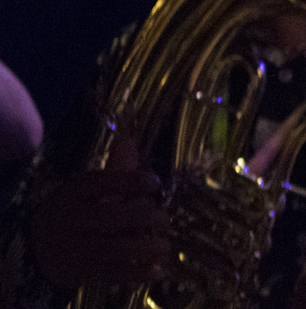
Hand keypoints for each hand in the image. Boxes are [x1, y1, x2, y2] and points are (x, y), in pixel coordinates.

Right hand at [29, 138, 171, 285]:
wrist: (34, 249)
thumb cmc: (72, 211)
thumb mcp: (84, 188)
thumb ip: (112, 169)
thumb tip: (128, 138)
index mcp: (73, 193)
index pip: (104, 182)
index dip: (134, 181)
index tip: (156, 183)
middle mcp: (72, 220)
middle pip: (113, 215)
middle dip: (146, 215)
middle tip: (164, 217)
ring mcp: (74, 249)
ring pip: (115, 248)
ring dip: (147, 246)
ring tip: (165, 244)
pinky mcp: (80, 273)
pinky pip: (112, 273)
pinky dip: (138, 272)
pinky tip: (157, 268)